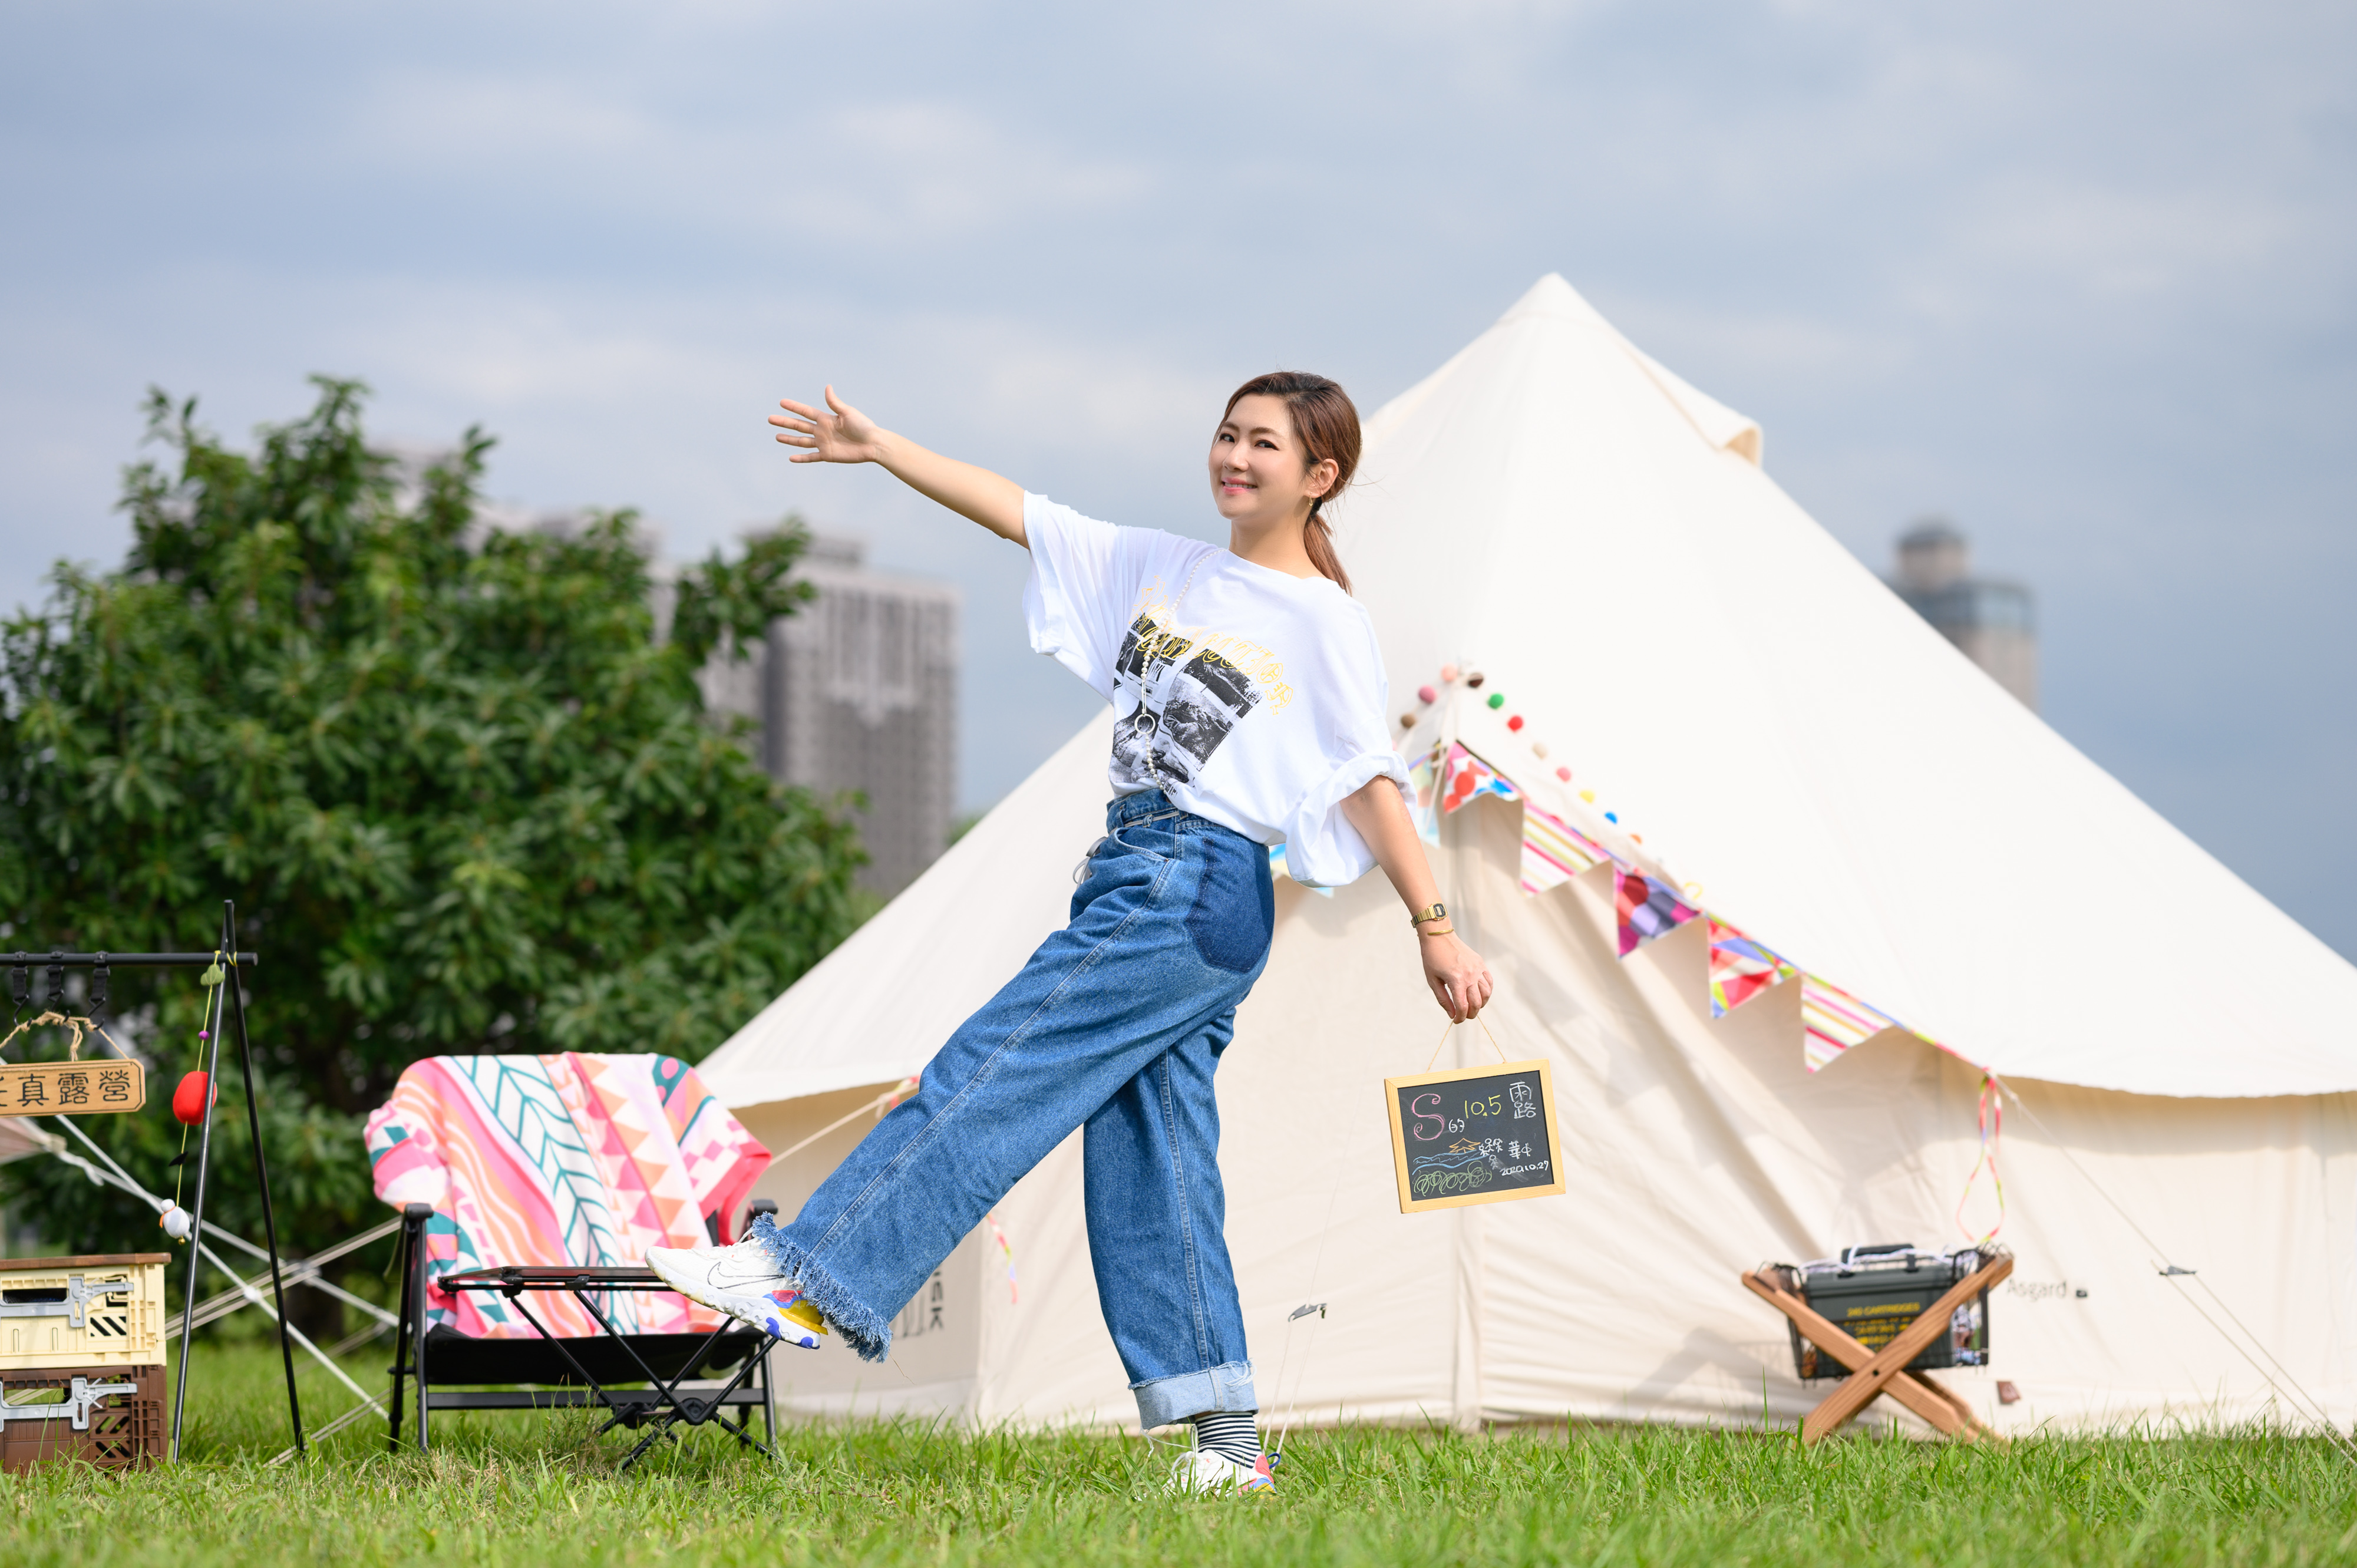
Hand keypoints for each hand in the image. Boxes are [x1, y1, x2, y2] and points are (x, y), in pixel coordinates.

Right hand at [769, 386, 889, 464]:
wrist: (873, 444)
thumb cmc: (864, 426)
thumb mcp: (848, 413)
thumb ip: (835, 403)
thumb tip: (827, 387)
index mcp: (826, 418)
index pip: (806, 412)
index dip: (794, 407)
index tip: (781, 402)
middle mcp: (822, 430)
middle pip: (799, 426)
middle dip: (785, 422)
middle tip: (770, 419)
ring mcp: (824, 443)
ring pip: (802, 441)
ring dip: (789, 439)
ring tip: (776, 437)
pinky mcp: (828, 455)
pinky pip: (811, 457)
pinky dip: (801, 458)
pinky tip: (791, 457)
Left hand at [1421, 930, 1493, 1021]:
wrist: (1439, 936)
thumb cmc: (1432, 958)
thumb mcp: (1433, 981)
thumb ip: (1443, 1000)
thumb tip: (1452, 1015)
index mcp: (1456, 980)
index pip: (1463, 1006)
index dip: (1460, 1017)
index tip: (1457, 1021)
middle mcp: (1470, 975)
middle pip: (1476, 1003)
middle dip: (1471, 1013)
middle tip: (1465, 1016)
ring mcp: (1477, 968)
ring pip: (1486, 993)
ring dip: (1481, 1004)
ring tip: (1473, 1007)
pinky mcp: (1480, 963)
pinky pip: (1489, 981)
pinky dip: (1487, 991)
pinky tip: (1480, 995)